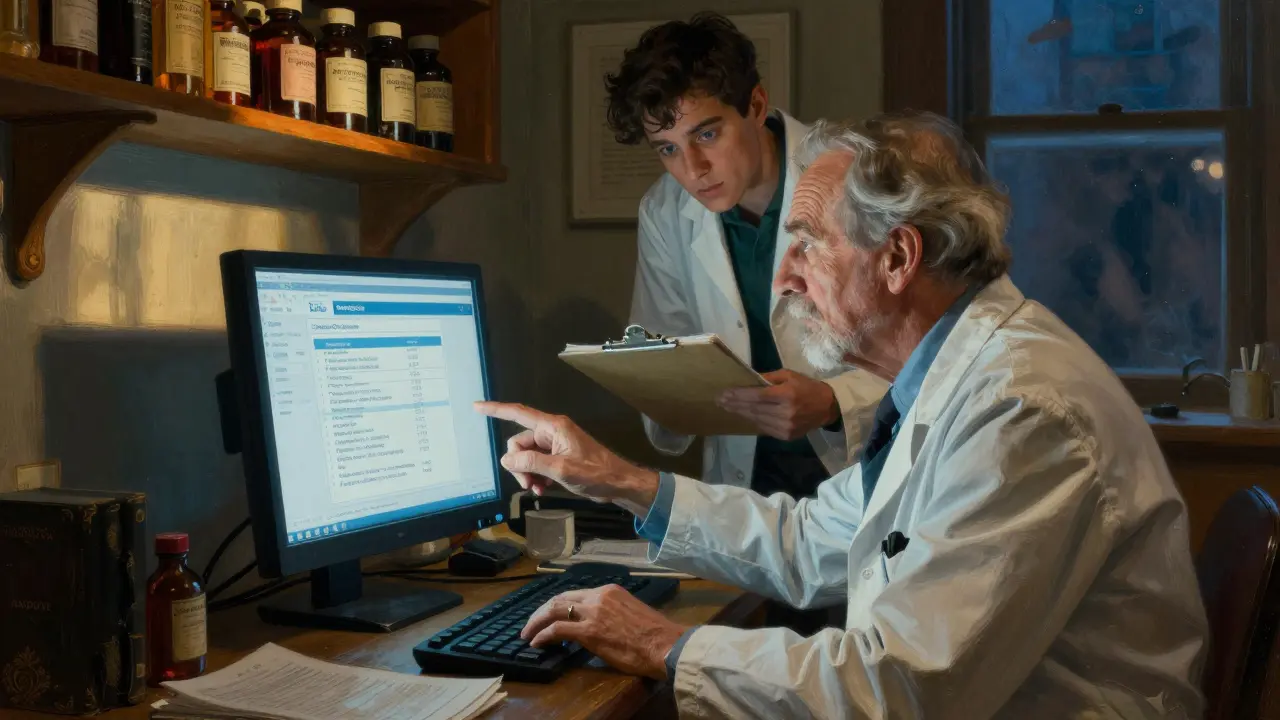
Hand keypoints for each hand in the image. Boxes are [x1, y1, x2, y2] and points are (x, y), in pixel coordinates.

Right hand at [474, 402, 660, 515]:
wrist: (618, 483)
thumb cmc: (596, 473)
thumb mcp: (561, 469)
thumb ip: (532, 463)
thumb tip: (508, 459)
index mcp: (553, 427)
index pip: (518, 413)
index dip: (496, 409)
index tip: (477, 407)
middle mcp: (552, 432)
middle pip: (519, 443)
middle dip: (518, 464)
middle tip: (528, 483)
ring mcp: (555, 445)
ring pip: (526, 456)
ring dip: (527, 473)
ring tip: (538, 489)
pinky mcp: (559, 457)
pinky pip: (537, 464)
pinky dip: (536, 476)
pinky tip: (543, 489)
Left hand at [521, 585, 688, 679]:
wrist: (665, 644)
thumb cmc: (654, 634)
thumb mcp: (630, 611)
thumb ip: (611, 612)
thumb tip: (599, 623)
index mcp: (609, 591)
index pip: (575, 595)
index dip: (558, 605)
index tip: (549, 615)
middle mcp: (598, 596)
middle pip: (560, 599)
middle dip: (541, 611)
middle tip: (530, 623)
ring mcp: (592, 613)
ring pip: (554, 610)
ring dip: (536, 621)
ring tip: (527, 633)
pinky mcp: (589, 632)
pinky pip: (557, 630)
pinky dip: (543, 635)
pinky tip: (537, 642)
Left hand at [717, 369, 839, 439]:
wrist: (828, 407)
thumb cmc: (807, 387)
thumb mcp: (789, 375)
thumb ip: (768, 377)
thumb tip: (748, 379)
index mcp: (787, 394)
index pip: (757, 396)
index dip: (739, 395)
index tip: (724, 393)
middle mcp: (786, 412)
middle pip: (754, 409)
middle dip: (735, 404)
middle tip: (720, 401)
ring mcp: (786, 426)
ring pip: (757, 420)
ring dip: (741, 413)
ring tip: (727, 407)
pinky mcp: (786, 436)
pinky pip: (764, 428)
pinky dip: (752, 421)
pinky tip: (743, 415)